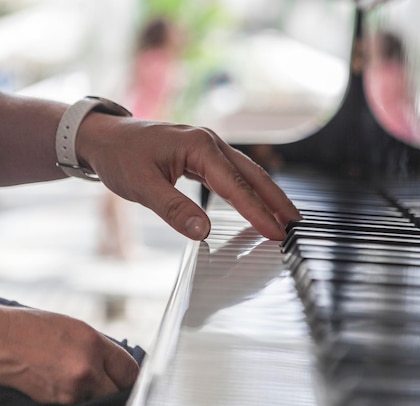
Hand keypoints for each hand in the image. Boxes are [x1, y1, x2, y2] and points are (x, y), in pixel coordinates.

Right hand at [0, 307, 137, 403]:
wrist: (1, 342)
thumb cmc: (35, 330)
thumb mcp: (77, 330)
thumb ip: (101, 349)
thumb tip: (120, 367)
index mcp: (94, 344)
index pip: (130, 370)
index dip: (134, 376)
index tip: (132, 379)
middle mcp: (86, 369)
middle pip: (120, 391)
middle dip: (119, 389)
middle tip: (115, 385)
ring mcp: (71, 390)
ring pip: (101, 401)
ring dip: (100, 396)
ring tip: (89, 383)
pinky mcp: (57, 404)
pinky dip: (83, 400)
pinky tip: (76, 389)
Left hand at [76, 114, 300, 240]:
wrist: (103, 136)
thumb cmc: (119, 157)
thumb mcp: (142, 187)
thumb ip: (174, 210)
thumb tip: (204, 233)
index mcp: (199, 146)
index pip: (235, 186)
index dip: (257, 212)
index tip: (275, 233)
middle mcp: (209, 142)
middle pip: (252, 174)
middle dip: (275, 200)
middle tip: (295, 223)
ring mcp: (208, 146)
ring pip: (246, 172)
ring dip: (266, 193)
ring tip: (284, 215)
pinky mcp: (202, 153)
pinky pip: (233, 172)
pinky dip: (248, 189)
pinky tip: (255, 201)